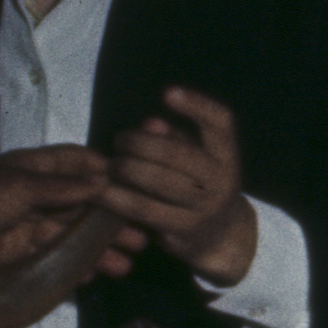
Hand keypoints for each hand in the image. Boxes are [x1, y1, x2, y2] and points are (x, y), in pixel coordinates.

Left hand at [104, 88, 253, 284]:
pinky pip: (145, 210)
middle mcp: (222, 178)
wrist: (220, 235)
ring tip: (111, 166)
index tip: (167, 93)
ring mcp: (205, 206)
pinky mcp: (184, 229)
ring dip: (128, 170)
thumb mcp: (194, 157)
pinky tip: (101, 191)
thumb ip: (173, 138)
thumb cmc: (197, 183)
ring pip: (160, 182)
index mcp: (226, 153)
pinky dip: (119, 198)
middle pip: (179, 154)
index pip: (220, 122)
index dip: (196, 105)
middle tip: (119, 140)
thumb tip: (149, 123)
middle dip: (141, 143)